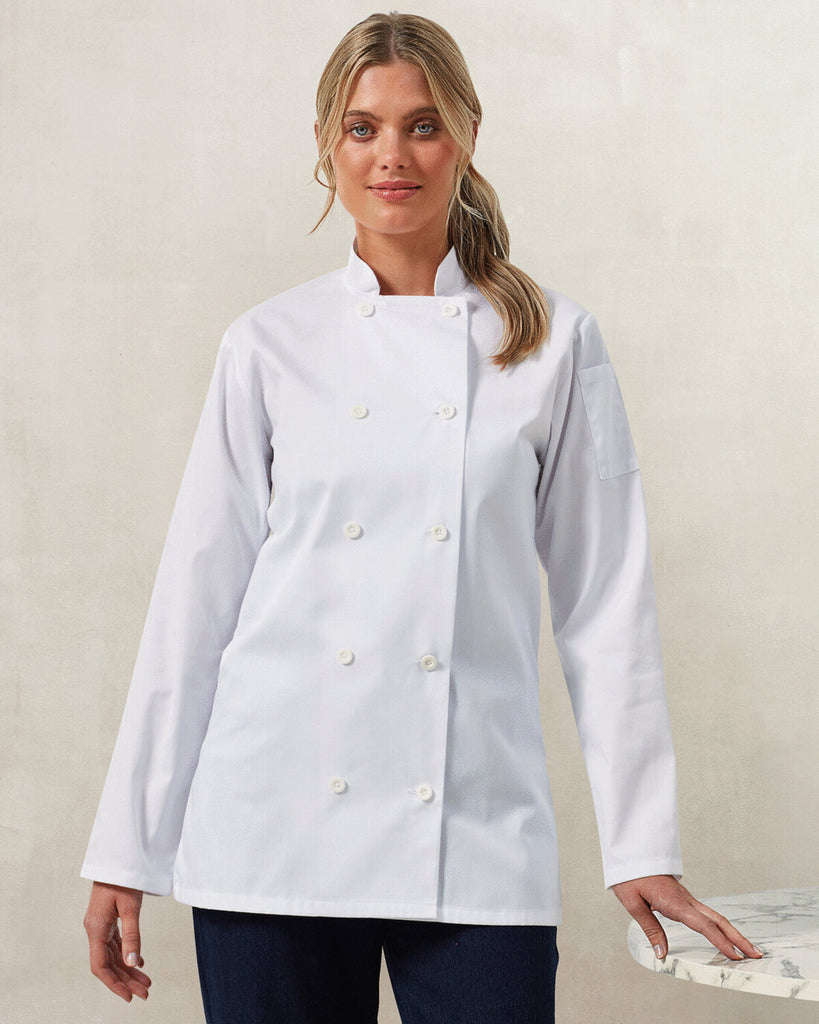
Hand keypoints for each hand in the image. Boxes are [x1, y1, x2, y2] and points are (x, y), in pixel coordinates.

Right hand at [83, 881, 151, 1001]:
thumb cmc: (123, 877)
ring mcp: (101, 924)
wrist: (118, 856)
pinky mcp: (108, 919)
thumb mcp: (130, 907)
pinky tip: (139, 962)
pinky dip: (127, 954)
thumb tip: (133, 964)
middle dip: (126, 980)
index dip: (114, 983)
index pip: (101, 966)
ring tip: (146, 982)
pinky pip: (116, 943)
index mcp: (96, 929)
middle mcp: (95, 929)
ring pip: (114, 954)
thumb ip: (132, 936)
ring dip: (128, 969)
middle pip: (109, 963)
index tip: (129, 996)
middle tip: (145, 992)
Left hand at [612, 874, 763, 961]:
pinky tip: (724, 935)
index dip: (720, 942)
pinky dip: (720, 927)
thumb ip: (650, 929)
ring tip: (748, 949)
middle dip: (739, 939)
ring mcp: (687, 899)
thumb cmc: (630, 877)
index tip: (736, 956)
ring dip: (733, 933)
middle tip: (757, 955)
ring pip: (715, 917)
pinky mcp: (684, 899)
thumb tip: (662, 954)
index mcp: (675, 903)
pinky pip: (707, 915)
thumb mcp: (633, 903)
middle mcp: (686, 901)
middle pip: (718, 921)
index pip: (703, 925)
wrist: (631, 854)